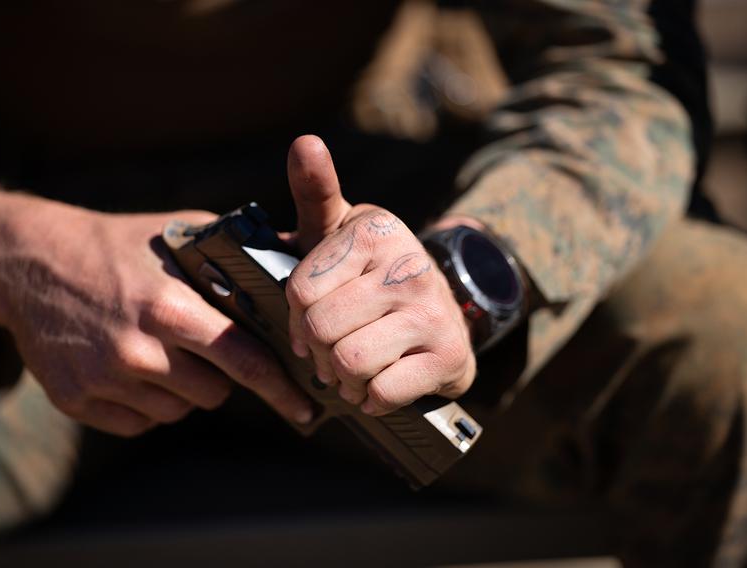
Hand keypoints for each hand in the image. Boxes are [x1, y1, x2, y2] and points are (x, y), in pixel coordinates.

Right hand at [0, 192, 311, 435]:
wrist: (30, 263)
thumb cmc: (118, 245)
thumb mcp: (179, 235)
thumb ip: (239, 253)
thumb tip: (300, 258)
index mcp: (168, 306)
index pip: (242, 359)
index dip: (280, 388)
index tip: (305, 410)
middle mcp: (136, 350)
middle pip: (213, 394)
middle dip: (219, 376)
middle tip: (199, 346)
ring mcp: (103, 380)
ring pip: (177, 412)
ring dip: (181, 390)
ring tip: (158, 349)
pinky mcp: (76, 401)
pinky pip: (139, 423)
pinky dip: (145, 403)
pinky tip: (129, 366)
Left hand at [285, 135, 475, 414]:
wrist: (445, 312)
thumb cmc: (369, 273)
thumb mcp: (339, 231)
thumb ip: (316, 191)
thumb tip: (305, 141)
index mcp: (377, 230)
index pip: (301, 291)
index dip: (296, 316)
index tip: (312, 317)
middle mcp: (409, 264)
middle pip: (323, 329)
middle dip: (318, 350)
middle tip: (330, 350)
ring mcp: (433, 311)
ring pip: (350, 362)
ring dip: (342, 378)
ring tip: (351, 368)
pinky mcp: (450, 356)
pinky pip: (382, 392)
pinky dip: (371, 398)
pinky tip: (377, 384)